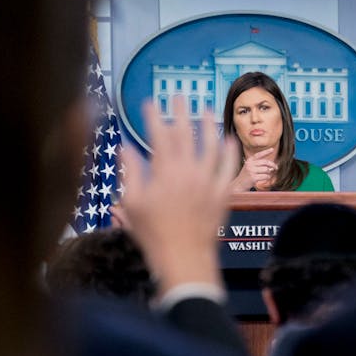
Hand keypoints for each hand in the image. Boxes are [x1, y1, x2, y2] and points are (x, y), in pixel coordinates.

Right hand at [117, 94, 237, 297]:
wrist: (184, 258)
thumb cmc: (153, 234)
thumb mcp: (132, 204)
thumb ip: (130, 173)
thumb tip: (125, 148)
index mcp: (165, 173)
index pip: (159, 136)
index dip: (154, 117)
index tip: (149, 102)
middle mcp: (189, 173)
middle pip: (186, 135)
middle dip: (181, 113)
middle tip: (179, 96)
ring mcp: (209, 183)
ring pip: (211, 147)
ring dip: (209, 126)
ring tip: (207, 109)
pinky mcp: (223, 195)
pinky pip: (229, 169)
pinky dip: (230, 152)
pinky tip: (229, 139)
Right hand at [232, 146, 277, 192]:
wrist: (239, 185)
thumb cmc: (246, 176)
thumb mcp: (250, 168)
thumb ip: (259, 165)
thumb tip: (271, 167)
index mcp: (249, 160)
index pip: (259, 154)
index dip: (266, 152)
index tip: (272, 149)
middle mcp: (250, 164)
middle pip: (265, 162)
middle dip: (272, 165)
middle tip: (276, 168)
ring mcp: (251, 171)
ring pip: (266, 170)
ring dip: (269, 173)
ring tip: (265, 175)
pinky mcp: (253, 177)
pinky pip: (265, 176)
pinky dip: (267, 178)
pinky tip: (263, 179)